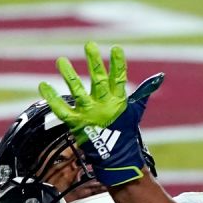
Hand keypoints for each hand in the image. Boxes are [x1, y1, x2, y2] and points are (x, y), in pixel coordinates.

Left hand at [38, 42, 161, 187]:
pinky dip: (52, 98)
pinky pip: (62, 109)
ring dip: (69, 75)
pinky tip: (43, 85)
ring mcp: (89, 114)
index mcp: (118, 102)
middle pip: (98, 80)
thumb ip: (144, 91)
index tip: (116, 49)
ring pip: (77, 91)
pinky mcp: (76, 123)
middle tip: (89, 44)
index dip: (118, 64)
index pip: (119, 79)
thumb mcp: (135, 110)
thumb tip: (159, 77)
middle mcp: (103, 106)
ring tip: (60, 60)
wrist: (116, 158)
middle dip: (94, 62)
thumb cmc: (125, 131)